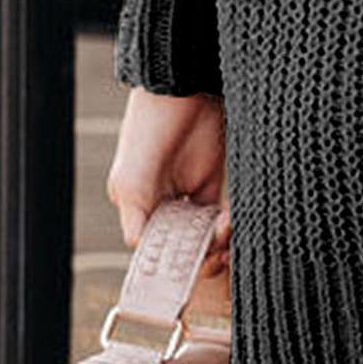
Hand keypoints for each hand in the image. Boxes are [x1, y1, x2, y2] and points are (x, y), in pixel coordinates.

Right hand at [106, 88, 230, 280]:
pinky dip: (229, 226)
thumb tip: (136, 248)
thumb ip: (135, 214)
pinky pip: (225, 215)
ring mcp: (191, 192)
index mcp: (139, 205)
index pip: (153, 248)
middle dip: (197, 259)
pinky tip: (228, 224)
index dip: (168, 265)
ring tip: (221, 238)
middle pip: (183, 247)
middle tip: (209, 258)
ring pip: (206, 236)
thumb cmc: (149, 126)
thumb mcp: (132, 175)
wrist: (184, 87)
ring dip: (216, 245)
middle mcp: (165, 202)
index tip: (181, 275)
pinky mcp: (215, 181)